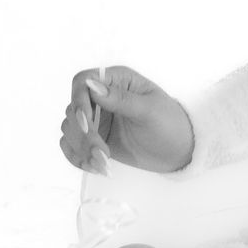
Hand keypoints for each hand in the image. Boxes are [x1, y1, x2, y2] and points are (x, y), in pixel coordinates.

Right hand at [61, 65, 194, 175]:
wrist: (178, 151)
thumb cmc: (170, 124)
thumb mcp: (148, 110)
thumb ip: (120, 99)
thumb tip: (92, 85)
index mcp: (117, 80)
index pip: (82, 81)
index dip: (78, 101)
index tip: (86, 124)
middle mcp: (102, 96)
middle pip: (73, 109)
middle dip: (83, 134)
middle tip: (103, 153)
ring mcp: (97, 118)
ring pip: (69, 129)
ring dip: (81, 149)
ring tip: (102, 164)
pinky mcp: (95, 138)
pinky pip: (72, 145)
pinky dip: (77, 157)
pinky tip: (94, 167)